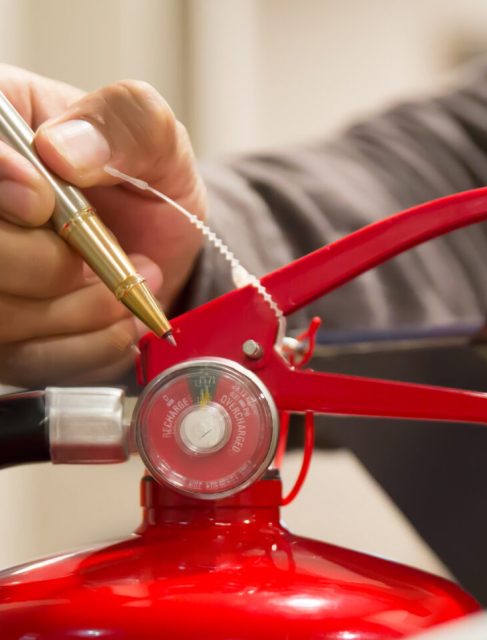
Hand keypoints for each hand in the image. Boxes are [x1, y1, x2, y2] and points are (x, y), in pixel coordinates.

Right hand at [0, 66, 204, 386]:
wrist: (162, 253)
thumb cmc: (145, 185)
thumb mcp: (157, 139)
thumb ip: (122, 122)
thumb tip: (62, 150)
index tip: (41, 201)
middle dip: (48, 265)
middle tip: (117, 257)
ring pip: (2, 316)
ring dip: (78, 312)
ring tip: (125, 291)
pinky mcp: (7, 340)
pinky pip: (30, 362)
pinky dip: (86, 349)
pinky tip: (116, 325)